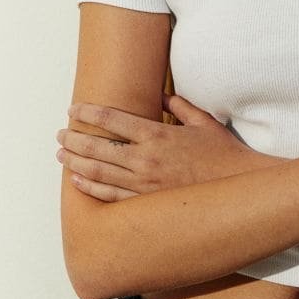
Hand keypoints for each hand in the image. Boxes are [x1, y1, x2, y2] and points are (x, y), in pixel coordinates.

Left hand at [57, 93, 275, 201]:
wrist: (238, 188)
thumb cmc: (223, 153)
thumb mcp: (202, 122)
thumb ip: (179, 106)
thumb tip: (161, 95)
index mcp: (158, 135)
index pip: (113, 121)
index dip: (89, 113)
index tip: (74, 109)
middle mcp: (146, 160)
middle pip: (98, 147)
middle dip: (74, 138)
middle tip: (60, 134)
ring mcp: (144, 184)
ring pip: (99, 172)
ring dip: (76, 161)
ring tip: (61, 154)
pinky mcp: (147, 203)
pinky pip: (111, 196)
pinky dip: (90, 188)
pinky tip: (77, 180)